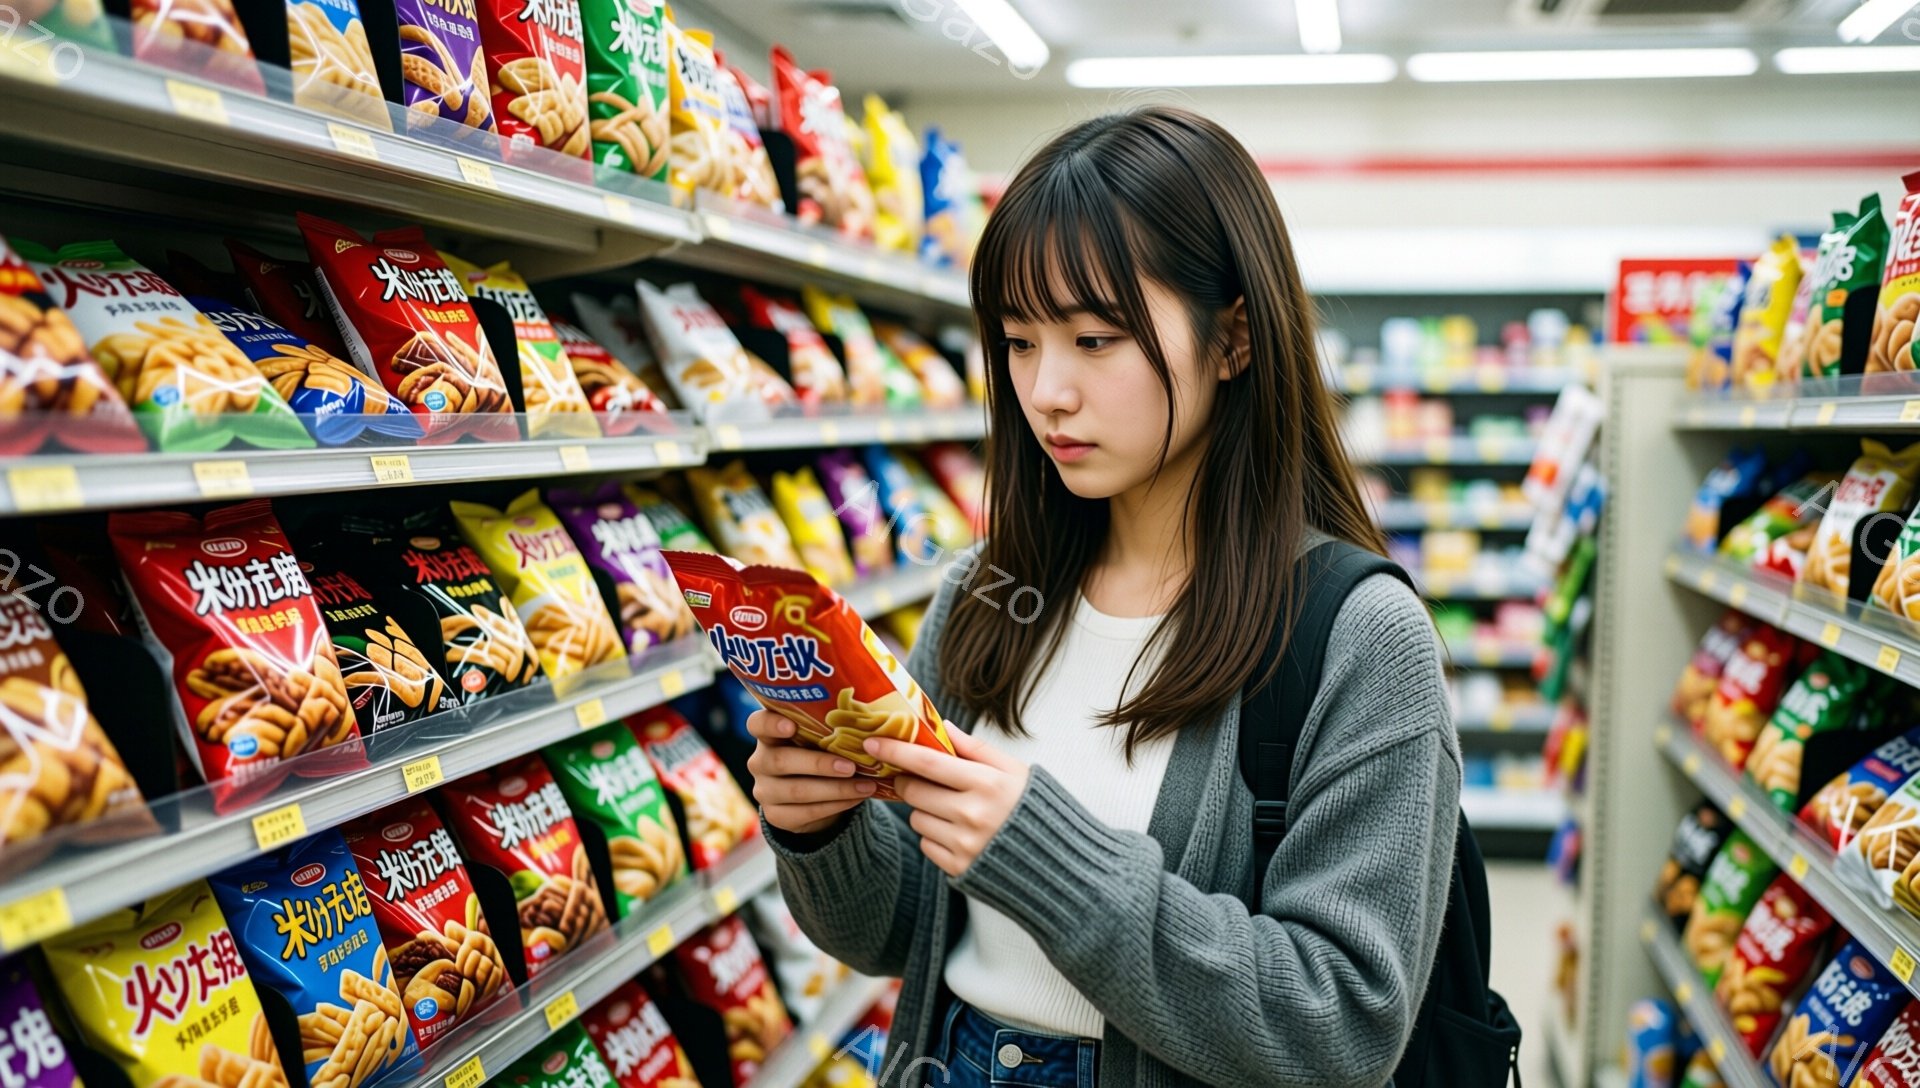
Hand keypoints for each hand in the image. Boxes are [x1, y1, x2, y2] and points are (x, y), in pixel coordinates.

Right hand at [746, 709, 877, 835]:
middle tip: (850, 766)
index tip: (791, 726)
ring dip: (835, 789)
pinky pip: (806, 813)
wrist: (809, 795)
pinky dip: (835, 806)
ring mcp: (764, 791)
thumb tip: (867, 732)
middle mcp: (760, 762)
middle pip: (780, 761)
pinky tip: (856, 799)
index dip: (771, 724)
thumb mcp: (817, 739)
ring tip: (865, 786)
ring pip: (797, 791)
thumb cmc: (817, 753)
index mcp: (768, 735)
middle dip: (818, 764)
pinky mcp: (775, 816)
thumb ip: (826, 732)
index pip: (757, 724)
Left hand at [867, 728, 1029, 877]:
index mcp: (987, 784)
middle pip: (914, 791)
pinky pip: (926, 845)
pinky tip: (959, 833)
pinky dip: (935, 836)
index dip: (896, 751)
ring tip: (953, 810)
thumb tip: (942, 726)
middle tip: (918, 778)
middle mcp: (973, 814)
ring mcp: (964, 844)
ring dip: (925, 810)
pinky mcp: (958, 868)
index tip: (873, 742)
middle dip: (909, 781)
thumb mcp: (1013, 770)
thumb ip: (975, 748)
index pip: (928, 763)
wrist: (1056, 863)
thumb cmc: (1032, 808)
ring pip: (916, 819)